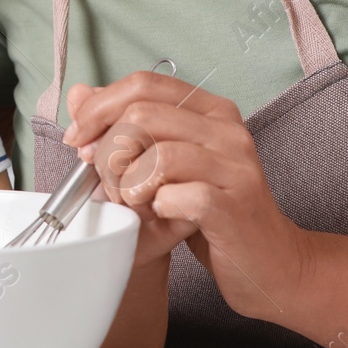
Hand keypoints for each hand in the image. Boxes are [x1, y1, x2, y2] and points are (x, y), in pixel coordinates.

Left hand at [63, 74, 310, 318]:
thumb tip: (78, 94)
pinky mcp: (233, 205)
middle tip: (105, 182)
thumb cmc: (212, 213)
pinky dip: (156, 207)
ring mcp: (235, 167)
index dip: (99, 108)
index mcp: (212, 110)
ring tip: (135, 204)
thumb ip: (124, 126)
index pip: (143, 84)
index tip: (77, 138)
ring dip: (128, 185)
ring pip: (155, 156)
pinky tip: (163, 215)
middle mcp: (227, 131)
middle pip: (141, 116)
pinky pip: (174, 195)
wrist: (270, 263)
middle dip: (107, 152)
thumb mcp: (165, 163)